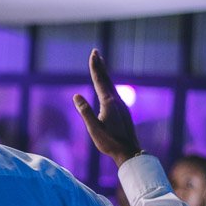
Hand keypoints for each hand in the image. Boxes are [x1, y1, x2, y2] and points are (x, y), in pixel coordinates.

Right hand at [73, 49, 141, 167]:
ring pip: (111, 85)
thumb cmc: (109, 142)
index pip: (99, 80)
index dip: (95, 67)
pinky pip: (113, 92)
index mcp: (108, 103)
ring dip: (104, 74)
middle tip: (96, 52)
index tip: (93, 53)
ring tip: (101, 66)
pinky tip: (107, 88)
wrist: (129, 152)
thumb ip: (85, 111)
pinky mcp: (122, 111)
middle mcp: (116, 101)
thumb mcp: (94, 129)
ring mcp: (121, 106)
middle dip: (100, 66)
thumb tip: (76, 96)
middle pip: (106, 79)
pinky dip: (108, 84)